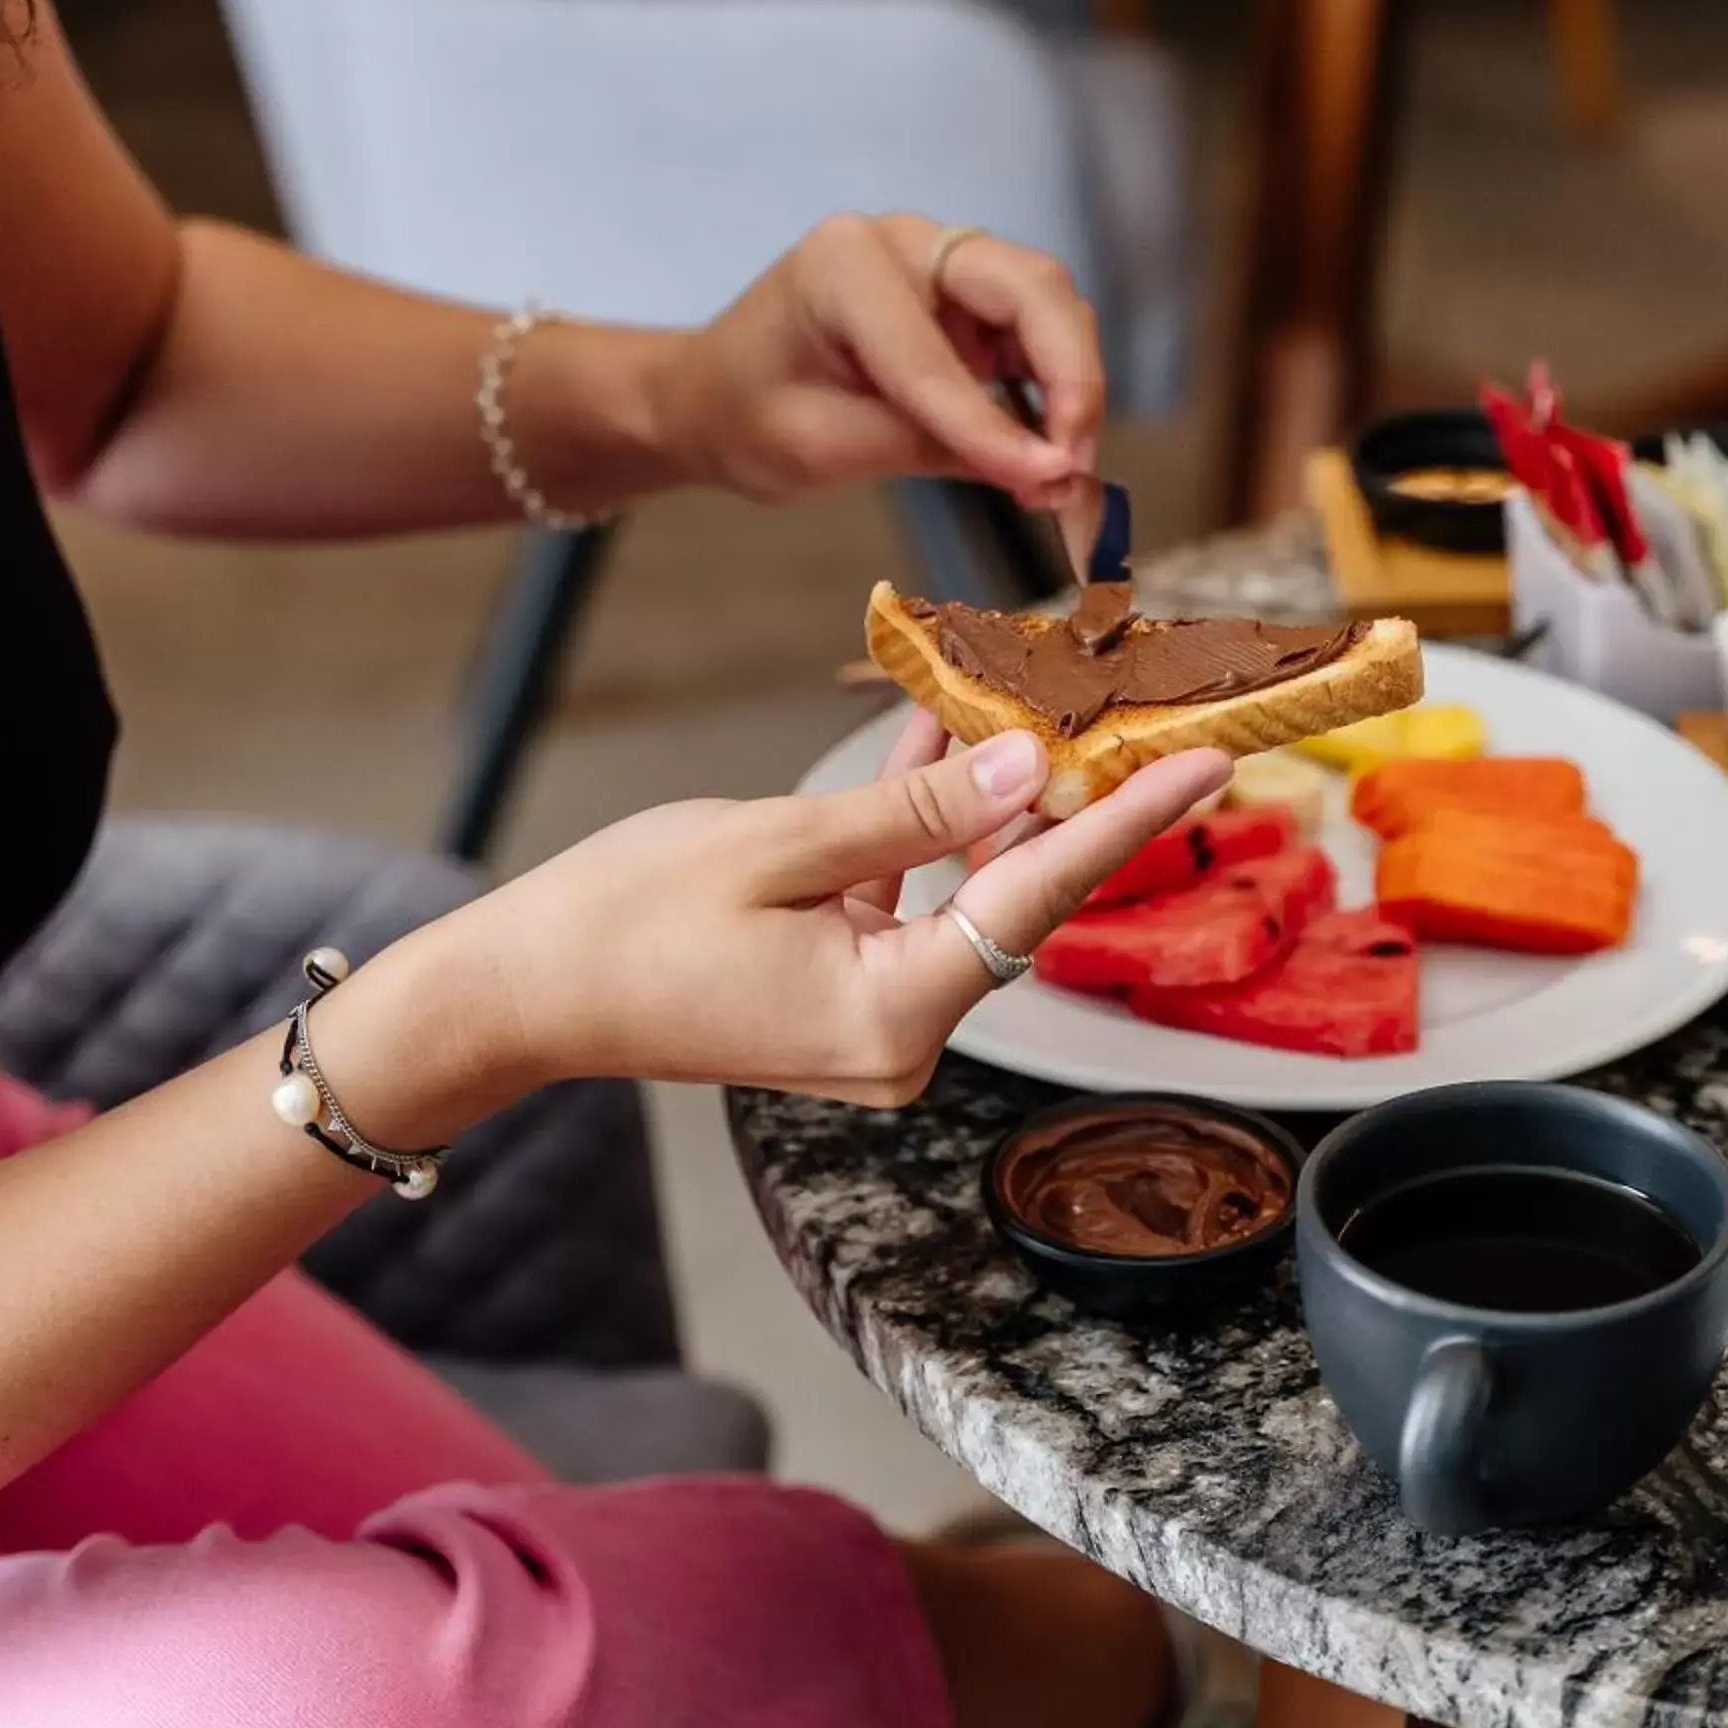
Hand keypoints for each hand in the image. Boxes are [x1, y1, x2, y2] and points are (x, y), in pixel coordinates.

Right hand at [432, 715, 1227, 1109]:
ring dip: (987, 795)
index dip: (1129, 818)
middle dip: (1064, 792)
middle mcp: (900, 1036)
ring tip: (1032, 691)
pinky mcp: (841, 990)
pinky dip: (922, 822)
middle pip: (1015, 895)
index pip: (1039, 897)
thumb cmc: (620, 924)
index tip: (1209, 761)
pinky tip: (939, 729)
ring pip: (964, 887)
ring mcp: (872, 1019)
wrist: (518, 995)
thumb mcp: (772, 844)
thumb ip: (911, 810)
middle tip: (1129, 702)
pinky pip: (907, 894)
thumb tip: (1028, 765)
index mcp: (892, 1015)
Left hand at [642, 213, 1104, 507]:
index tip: (1046, 483)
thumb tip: (1047, 474)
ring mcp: (941, 262)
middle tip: (1073, 465)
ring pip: (1047, 306)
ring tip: (1061, 468)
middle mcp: (904, 242)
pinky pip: (1035, 331)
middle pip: (1030, 290)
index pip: (936, 354)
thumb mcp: (824, 447)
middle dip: (1070, 378)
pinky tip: (1046, 449)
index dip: (992, 425)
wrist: (710, 396)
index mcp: (844, 265)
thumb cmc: (746, 415)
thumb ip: (935, 449)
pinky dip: (1055, 386)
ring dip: (1072, 384)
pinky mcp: (964, 298)